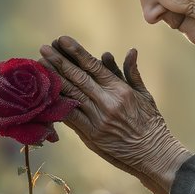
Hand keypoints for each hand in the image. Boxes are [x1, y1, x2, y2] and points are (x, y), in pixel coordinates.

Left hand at [39, 36, 190, 193]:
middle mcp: (107, 102)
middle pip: (78, 78)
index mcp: (120, 90)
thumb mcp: (145, 95)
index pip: (94, 66)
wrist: (153, 153)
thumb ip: (132, 73)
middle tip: (44, 48)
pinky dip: (57, 105)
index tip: (62, 39)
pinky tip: (45, 94)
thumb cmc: (151, 123)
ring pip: (71, 95)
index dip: (76, 52)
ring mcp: (98, 119)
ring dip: (54, 79)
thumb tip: (130, 51)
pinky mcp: (91, 135)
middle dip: (59, 61)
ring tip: (40, 65)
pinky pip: (70, 117)